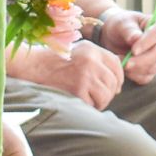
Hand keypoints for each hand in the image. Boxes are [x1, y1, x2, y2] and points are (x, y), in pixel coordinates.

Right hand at [6, 38, 125, 109]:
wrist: (36, 66)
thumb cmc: (59, 60)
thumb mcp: (81, 51)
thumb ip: (100, 60)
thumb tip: (119, 83)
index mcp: (93, 50)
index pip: (117, 65)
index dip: (119, 78)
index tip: (115, 86)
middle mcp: (91, 61)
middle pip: (114, 82)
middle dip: (109, 92)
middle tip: (98, 95)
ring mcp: (85, 76)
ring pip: (106, 95)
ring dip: (100, 101)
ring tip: (89, 98)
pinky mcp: (78, 91)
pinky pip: (93, 104)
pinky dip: (89, 106)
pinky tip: (80, 100)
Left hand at [99, 6, 155, 82]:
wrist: (114, 37)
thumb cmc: (120, 26)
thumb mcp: (122, 24)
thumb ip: (129, 31)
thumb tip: (136, 39)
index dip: (146, 43)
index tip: (133, 50)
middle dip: (140, 61)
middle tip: (125, 63)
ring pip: (152, 67)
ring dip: (135, 68)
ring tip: (120, 62)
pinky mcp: (151, 69)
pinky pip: (146, 77)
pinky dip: (133, 76)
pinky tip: (123, 68)